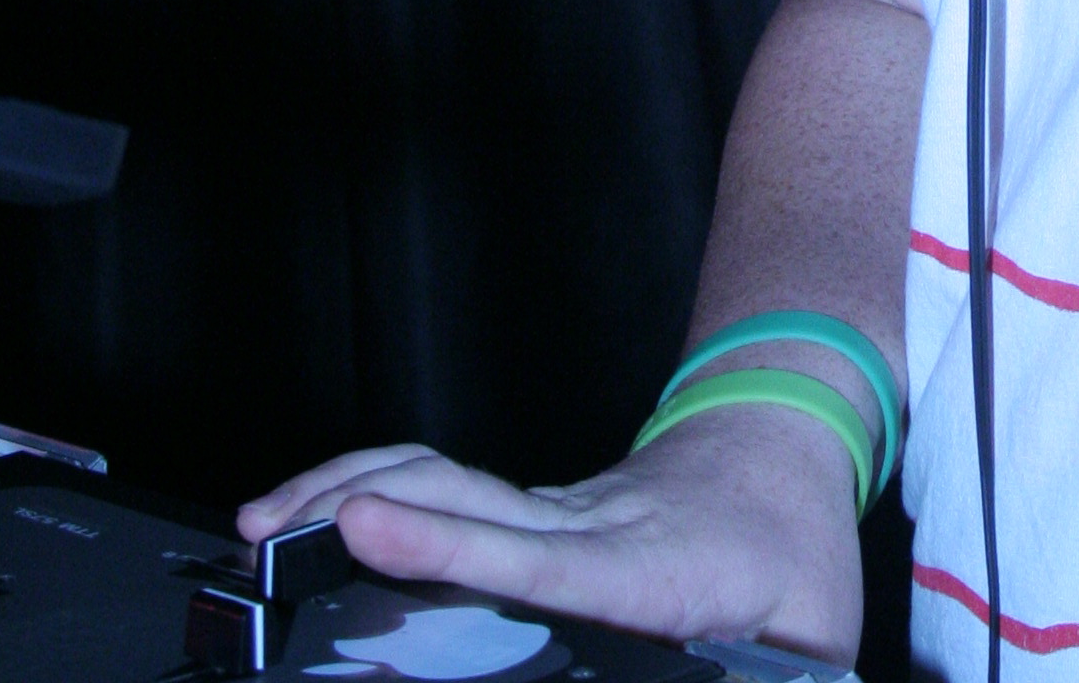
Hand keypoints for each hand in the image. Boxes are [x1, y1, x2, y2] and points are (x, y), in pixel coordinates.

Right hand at [236, 400, 865, 659]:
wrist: (785, 442)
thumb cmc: (794, 552)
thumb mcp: (815, 636)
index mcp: (644, 567)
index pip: (537, 558)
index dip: (451, 544)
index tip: (373, 525)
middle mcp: (580, 527)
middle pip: (457, 499)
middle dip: (359, 507)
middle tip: (269, 532)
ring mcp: (548, 513)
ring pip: (438, 479)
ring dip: (348, 490)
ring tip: (263, 525)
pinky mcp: (530, 514)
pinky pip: (442, 490)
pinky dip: (372, 495)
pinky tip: (321, 522)